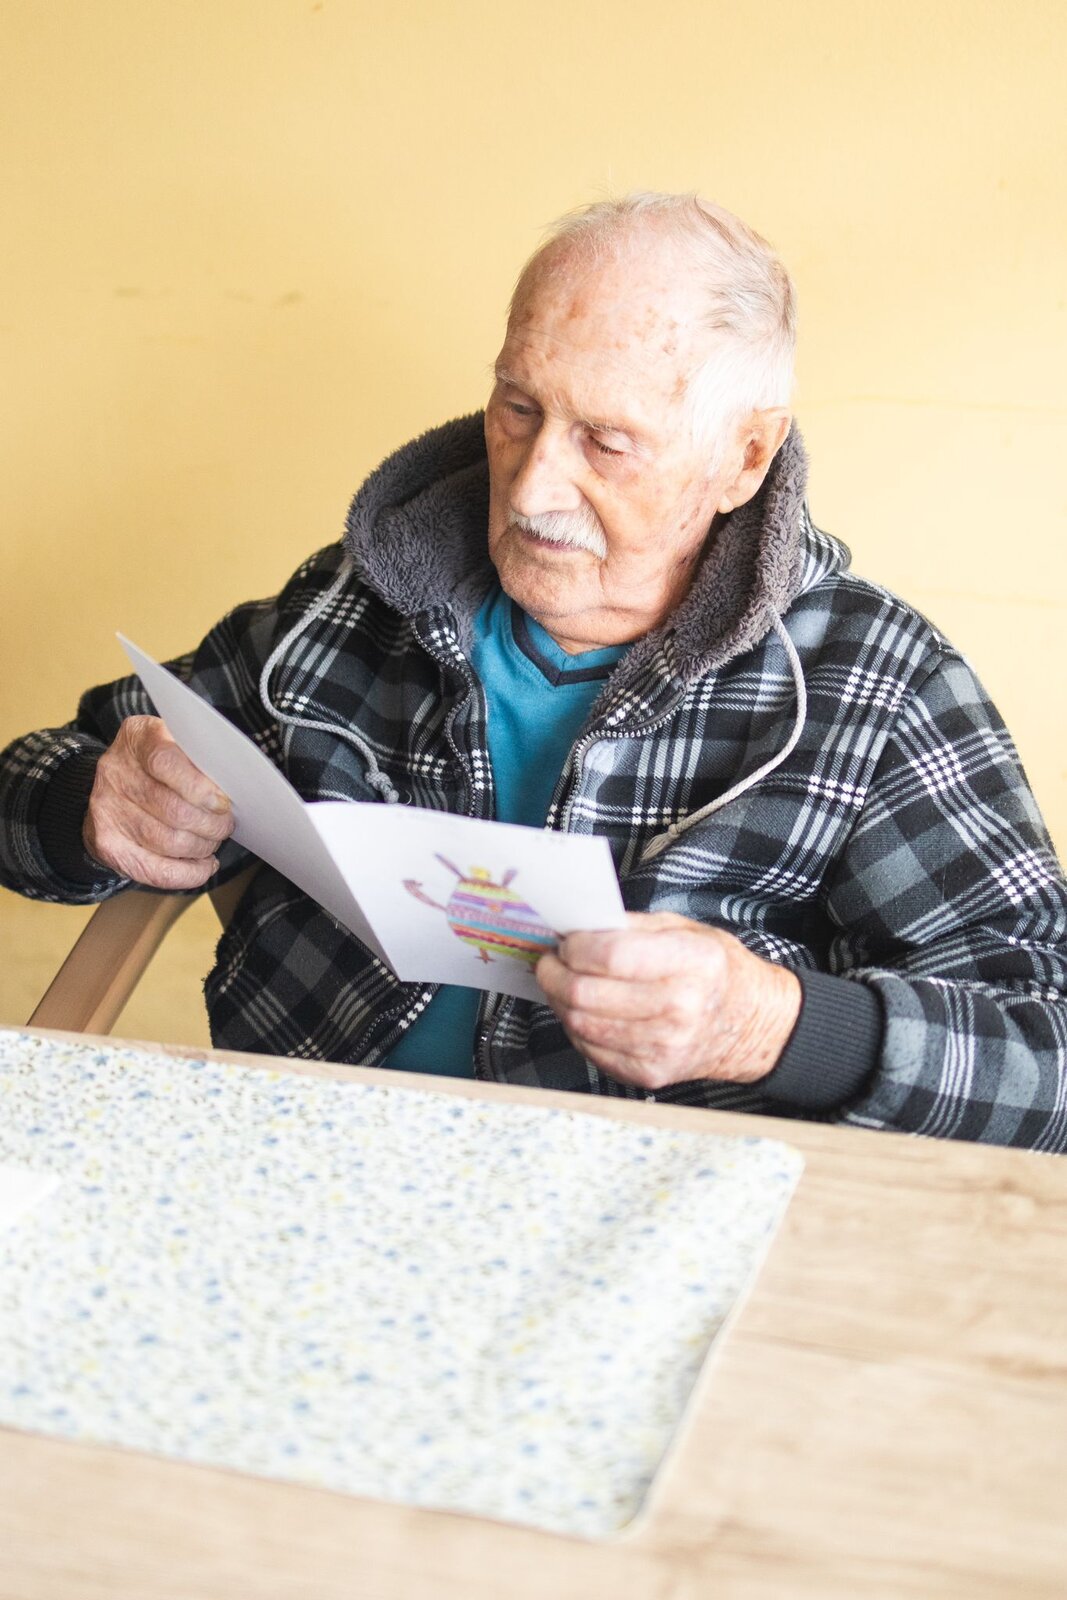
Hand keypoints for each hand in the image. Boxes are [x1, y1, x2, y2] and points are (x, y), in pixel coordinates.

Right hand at [83, 715, 233, 890]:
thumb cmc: (158, 763)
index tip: (223, 802)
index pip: (166, 762)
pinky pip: (156, 871)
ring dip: (203, 847)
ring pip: (169, 842)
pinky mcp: (108, 844)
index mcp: (138, 738)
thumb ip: (200, 757)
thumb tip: (234, 783)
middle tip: (225, 825)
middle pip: (173, 810)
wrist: (113, 783)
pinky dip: (189, 873)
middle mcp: (115, 773)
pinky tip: (203, 865)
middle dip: (212, 824)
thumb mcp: (177, 742)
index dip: (200, 788)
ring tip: (213, 840)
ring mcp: (107, 810)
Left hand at [536, 912, 801, 1091]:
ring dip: (560, 1000)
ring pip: (580, 1023)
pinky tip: (585, 1010)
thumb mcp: (685, 929)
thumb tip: (577, 927)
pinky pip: (590, 1049)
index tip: (567, 940)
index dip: (576, 946)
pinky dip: (577, 1027)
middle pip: (586, 993)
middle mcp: (679, 1009)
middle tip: (552, 961)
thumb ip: (631, 926)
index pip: (612, 956)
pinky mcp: (649, 1074)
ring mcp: (663, 1047)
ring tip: (565, 983)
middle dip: (555, 973)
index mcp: (692, 963)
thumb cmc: (715, 970)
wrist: (749, 1024)